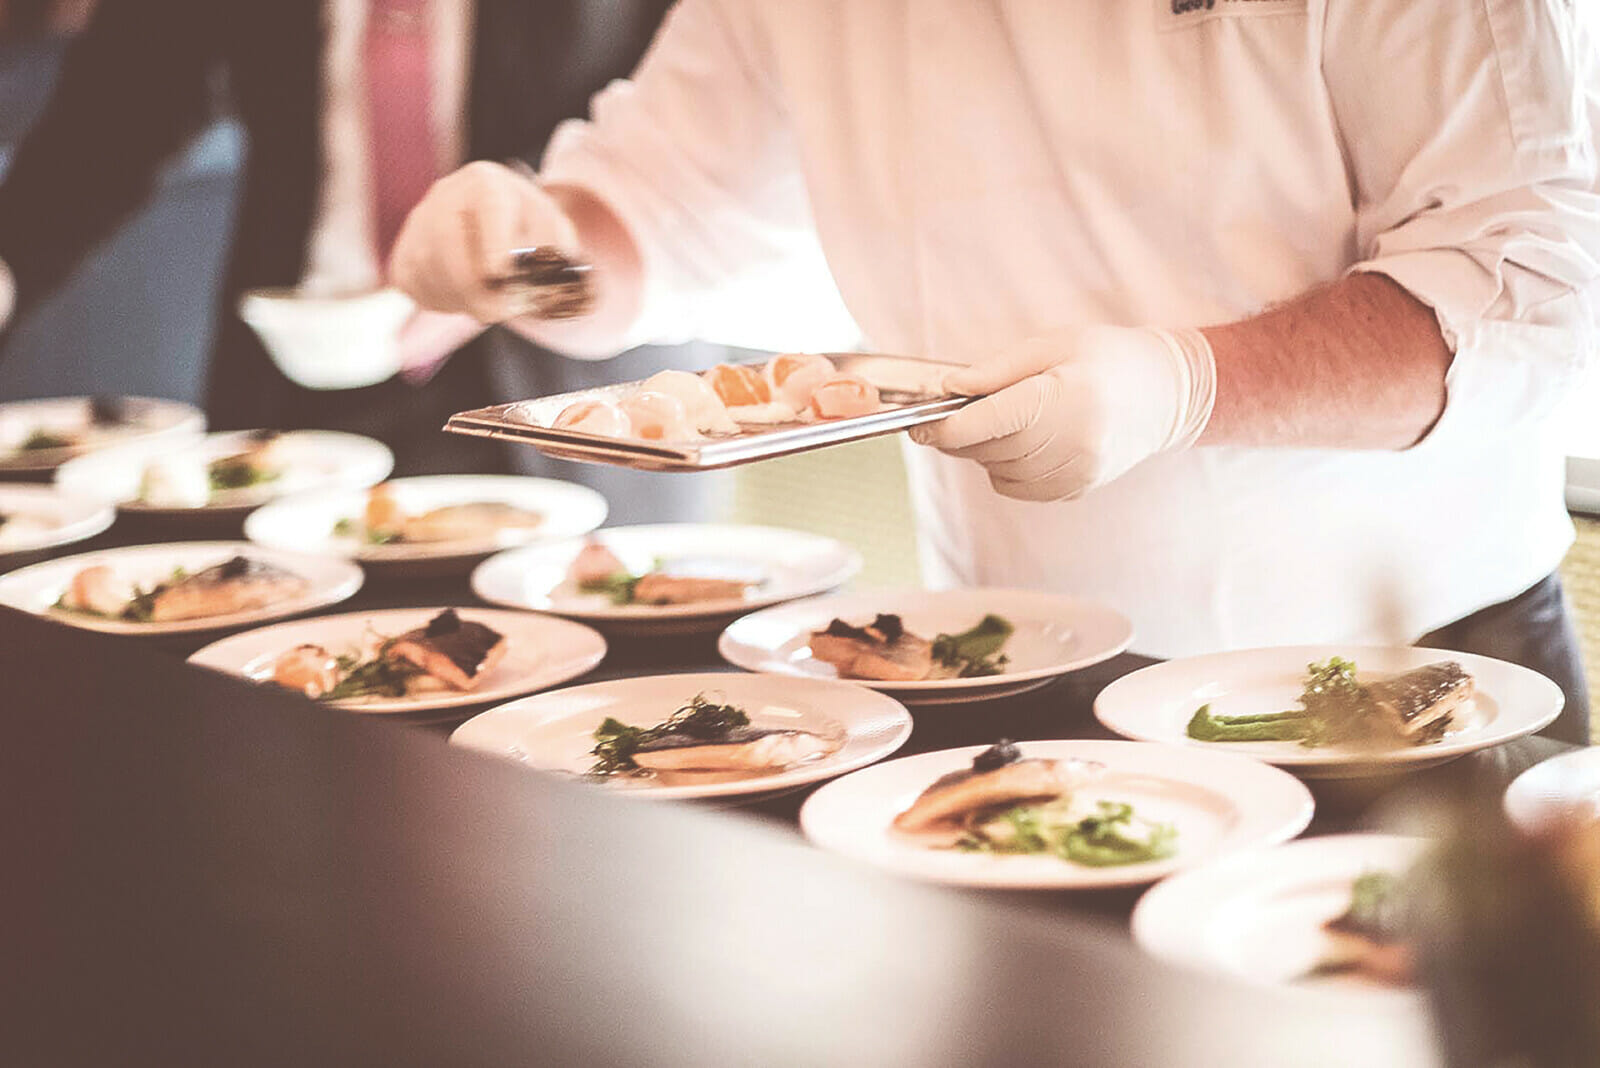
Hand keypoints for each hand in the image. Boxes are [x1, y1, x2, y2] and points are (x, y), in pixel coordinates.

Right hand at [387, 161, 579, 322]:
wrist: (492, 224)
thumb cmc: (527, 228)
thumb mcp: (553, 230)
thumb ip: (557, 250)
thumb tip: (555, 274)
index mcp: (487, 183)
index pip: (489, 206)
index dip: (492, 240)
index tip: (499, 272)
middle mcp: (446, 196)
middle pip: (447, 242)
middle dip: (474, 287)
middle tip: (499, 312)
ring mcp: (418, 224)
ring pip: (430, 270)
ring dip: (462, 299)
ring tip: (488, 303)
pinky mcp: (402, 255)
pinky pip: (416, 287)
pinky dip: (443, 302)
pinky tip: (463, 296)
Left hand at [909, 325, 1215, 500]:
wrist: (1167, 394)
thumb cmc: (1107, 359)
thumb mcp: (1052, 346)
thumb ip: (996, 372)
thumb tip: (947, 390)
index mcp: (1063, 398)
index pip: (986, 423)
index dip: (944, 427)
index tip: (917, 424)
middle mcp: (1071, 442)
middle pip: (987, 450)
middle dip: (959, 436)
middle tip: (950, 416)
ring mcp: (1075, 472)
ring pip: (997, 471)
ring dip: (983, 451)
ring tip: (1001, 421)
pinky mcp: (1076, 490)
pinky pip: (1017, 487)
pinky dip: (1005, 468)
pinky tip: (1024, 442)